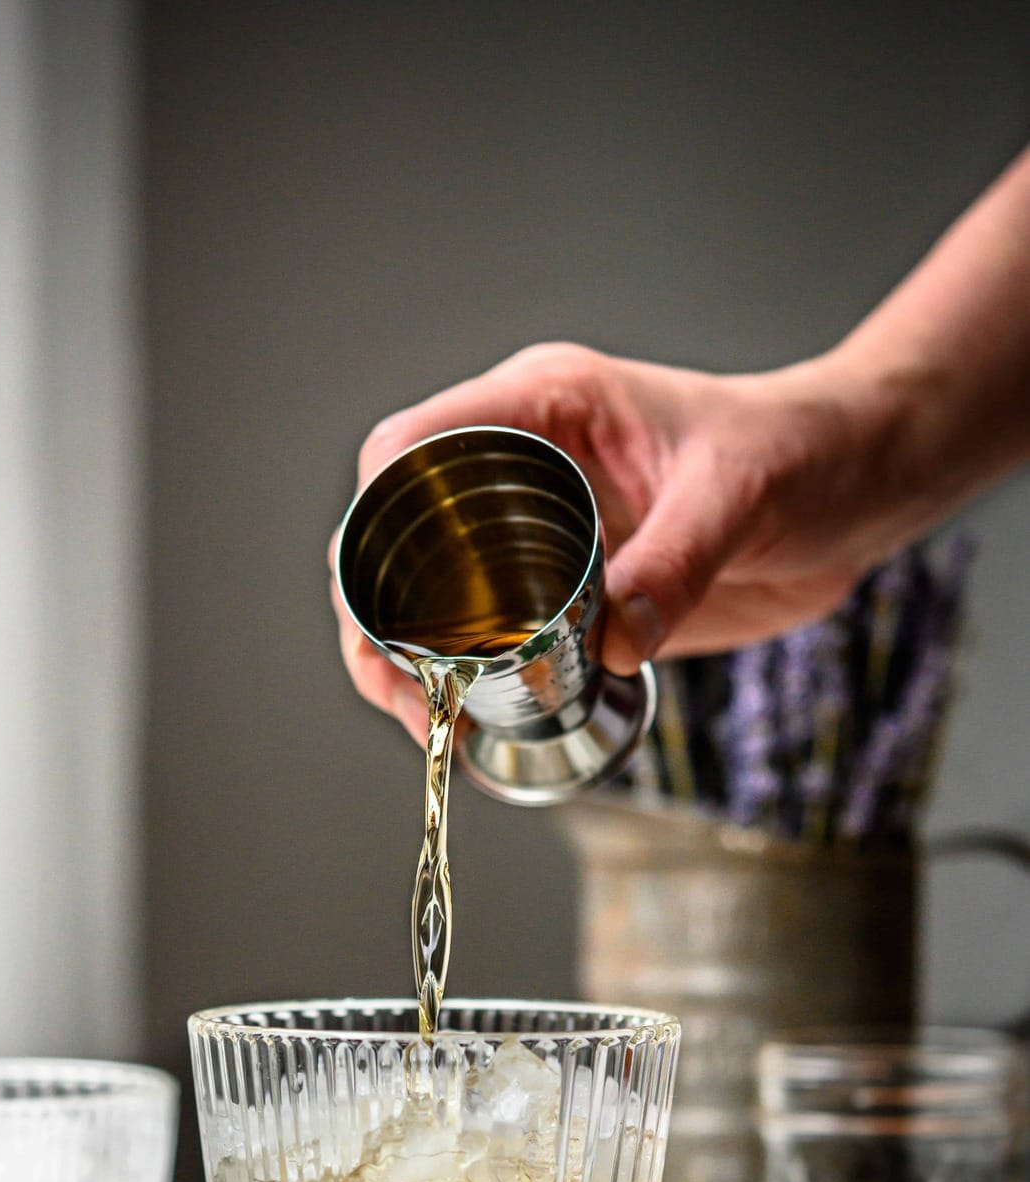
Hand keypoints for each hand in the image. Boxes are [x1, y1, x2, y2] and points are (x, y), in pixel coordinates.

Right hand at [331, 340, 904, 743]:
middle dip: (374, 613)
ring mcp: (536, 532)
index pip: (413, 445)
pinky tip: (463, 722)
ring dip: (405, 658)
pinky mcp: (562, 591)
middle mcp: (522, 466)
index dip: (376, 517)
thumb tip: (612, 642)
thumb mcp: (740, 498)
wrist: (855, 491)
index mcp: (544, 409)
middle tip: (401, 689)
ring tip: (424, 723)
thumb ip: (675, 563)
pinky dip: (460, 679)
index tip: (379, 595)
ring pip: (426, 593)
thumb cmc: (802, 455)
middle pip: (395, 532)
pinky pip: (486, 634)